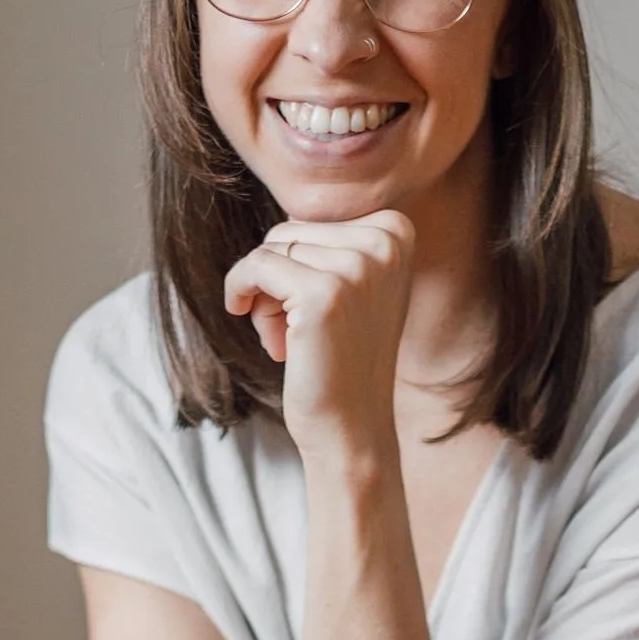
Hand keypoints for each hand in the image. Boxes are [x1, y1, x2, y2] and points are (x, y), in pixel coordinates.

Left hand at [224, 211, 413, 456]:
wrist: (352, 428)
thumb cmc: (344, 360)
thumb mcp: (357, 288)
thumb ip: (335, 242)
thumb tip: (288, 210)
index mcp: (398, 232)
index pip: (314, 220)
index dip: (297, 263)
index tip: (308, 306)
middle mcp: (385, 244)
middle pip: (291, 230)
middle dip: (279, 279)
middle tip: (293, 329)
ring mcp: (357, 268)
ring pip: (272, 248)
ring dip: (265, 295)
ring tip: (287, 339)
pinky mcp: (322, 294)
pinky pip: (256, 266)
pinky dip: (240, 290)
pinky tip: (250, 320)